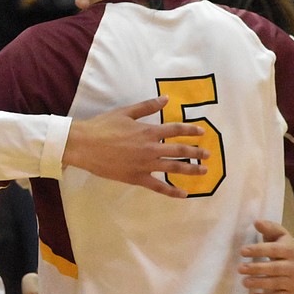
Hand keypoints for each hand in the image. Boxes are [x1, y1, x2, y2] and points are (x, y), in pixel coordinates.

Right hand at [63, 96, 209, 198]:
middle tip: (208, 155)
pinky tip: (184, 194)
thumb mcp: (125, 112)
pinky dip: (172, 191)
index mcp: (148, 131)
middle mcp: (151, 148)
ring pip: (174, 168)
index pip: (175, 130)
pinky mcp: (137, 178)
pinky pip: (159, 186)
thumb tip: (166, 99)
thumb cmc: (103, 126)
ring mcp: (145, 165)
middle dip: (196, 152)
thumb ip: (147, 106)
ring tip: (203, 171)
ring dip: (191, 169)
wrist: (85, 145)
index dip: (190, 131)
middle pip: (180, 150)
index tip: (202, 132)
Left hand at [239, 219, 293, 293]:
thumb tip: (256, 222)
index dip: (258, 250)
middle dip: (256, 269)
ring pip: (276, 283)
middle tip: (240, 268)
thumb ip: (269, 227)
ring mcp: (293, 281)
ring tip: (244, 282)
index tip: (242, 251)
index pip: (273, 250)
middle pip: (274, 268)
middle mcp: (292, 266)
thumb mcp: (280, 234)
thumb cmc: (286, 247)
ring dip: (260, 283)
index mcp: (289, 250)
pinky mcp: (291, 292)